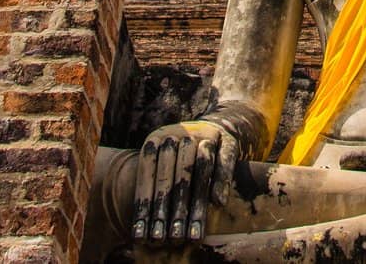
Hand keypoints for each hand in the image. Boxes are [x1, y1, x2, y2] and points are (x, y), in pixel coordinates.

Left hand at [133, 119, 237, 243]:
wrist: (214, 127)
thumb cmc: (179, 157)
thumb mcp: (161, 164)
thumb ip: (151, 188)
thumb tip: (139, 229)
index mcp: (156, 138)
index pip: (147, 173)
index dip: (145, 205)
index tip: (142, 233)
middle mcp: (179, 133)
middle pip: (172, 175)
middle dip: (168, 209)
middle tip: (166, 238)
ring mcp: (203, 135)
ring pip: (199, 169)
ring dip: (196, 202)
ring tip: (192, 231)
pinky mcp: (227, 141)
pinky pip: (224, 162)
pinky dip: (221, 181)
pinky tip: (218, 203)